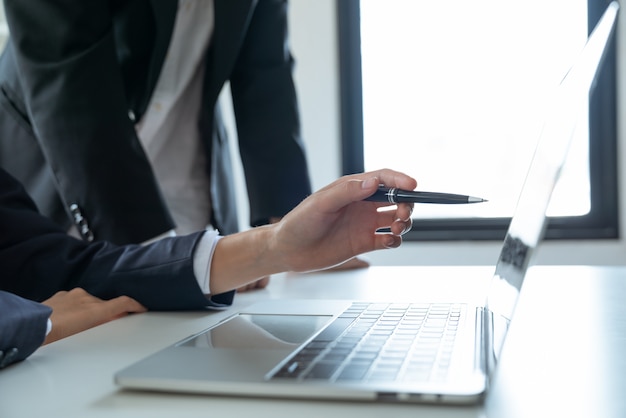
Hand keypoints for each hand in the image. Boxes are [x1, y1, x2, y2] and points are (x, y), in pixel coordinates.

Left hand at [42, 288, 146, 343]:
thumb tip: (116, 320)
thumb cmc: (57, 336)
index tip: (141, 308)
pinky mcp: (61, 295)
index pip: (123, 303)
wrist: (34, 328)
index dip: (135, 305)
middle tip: (104, 326)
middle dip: (107, 314)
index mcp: (96, 308)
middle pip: (105, 305)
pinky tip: (68, 319)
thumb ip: (103, 324)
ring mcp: (73, 295)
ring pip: (89, 302)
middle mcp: (87, 298)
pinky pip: (74, 299)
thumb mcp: (86, 335)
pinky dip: (76, 307)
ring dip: (89, 311)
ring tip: (80, 326)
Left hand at [208, 169, 414, 293]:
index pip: (383, 179)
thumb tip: (373, 182)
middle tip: (403, 214)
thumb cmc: (299, 222)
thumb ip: (347, 192)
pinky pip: (388, 240)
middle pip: (396, 198)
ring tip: (397, 229)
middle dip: (407, 203)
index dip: (400, 180)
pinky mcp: (364, 243)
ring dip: (404, 222)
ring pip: (396, 219)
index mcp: (352, 189)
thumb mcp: (321, 204)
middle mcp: (362, 205)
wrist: (288, 251)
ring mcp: (364, 224)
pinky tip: (389, 241)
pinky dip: (395, 240)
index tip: (413, 186)